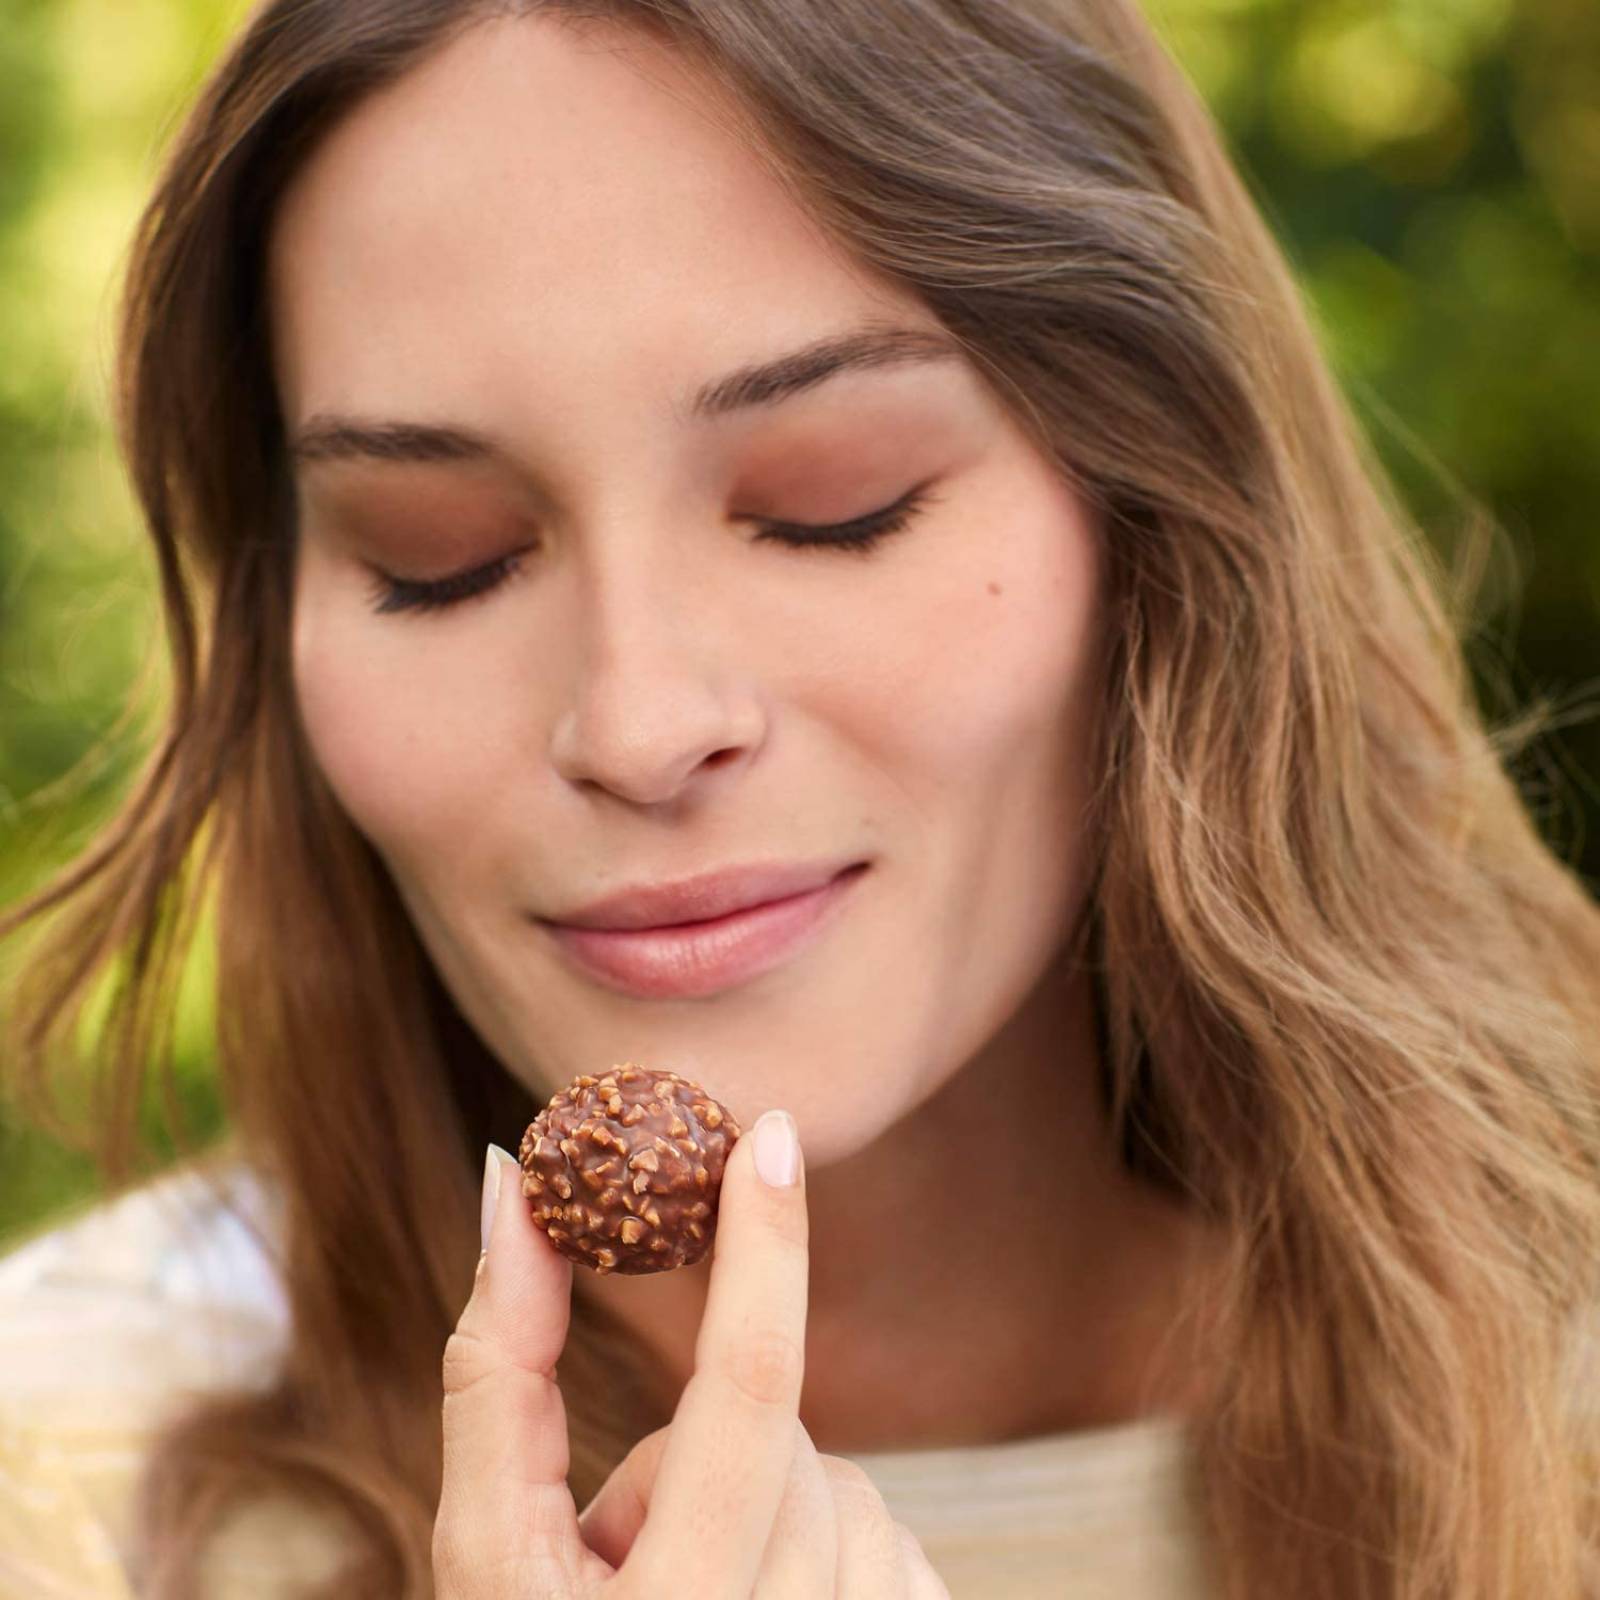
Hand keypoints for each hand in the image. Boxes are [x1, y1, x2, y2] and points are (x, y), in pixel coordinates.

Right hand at [434, 1112, 949, 1598]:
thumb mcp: (483, 1552)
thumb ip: (496, 1366)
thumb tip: (510, 1178)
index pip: (743, 1386)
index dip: (763, 1246)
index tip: (771, 1133)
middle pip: (786, 1438)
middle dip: (704, 1457)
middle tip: (626, 1563)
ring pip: (846, 1486)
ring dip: (769, 1509)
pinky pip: (896, 1544)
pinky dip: (832, 1551)